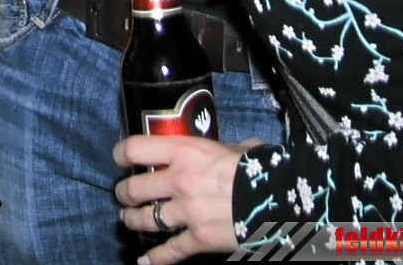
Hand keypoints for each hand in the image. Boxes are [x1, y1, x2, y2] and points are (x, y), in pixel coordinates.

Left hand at [112, 134, 253, 264]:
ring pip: (145, 219)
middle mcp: (179, 180)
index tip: (120, 159)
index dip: (122, 154)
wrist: (282, 200)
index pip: (135, 148)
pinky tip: (144, 261)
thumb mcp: (239, 148)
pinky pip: (170, 250)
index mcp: (185, 152)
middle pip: (133, 188)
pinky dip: (155, 259)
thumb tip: (230, 150)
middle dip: (124, 193)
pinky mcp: (199, 238)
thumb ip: (224, 149)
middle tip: (124, 195)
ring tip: (129, 220)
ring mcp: (187, 212)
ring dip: (133, 220)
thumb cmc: (262, 169)